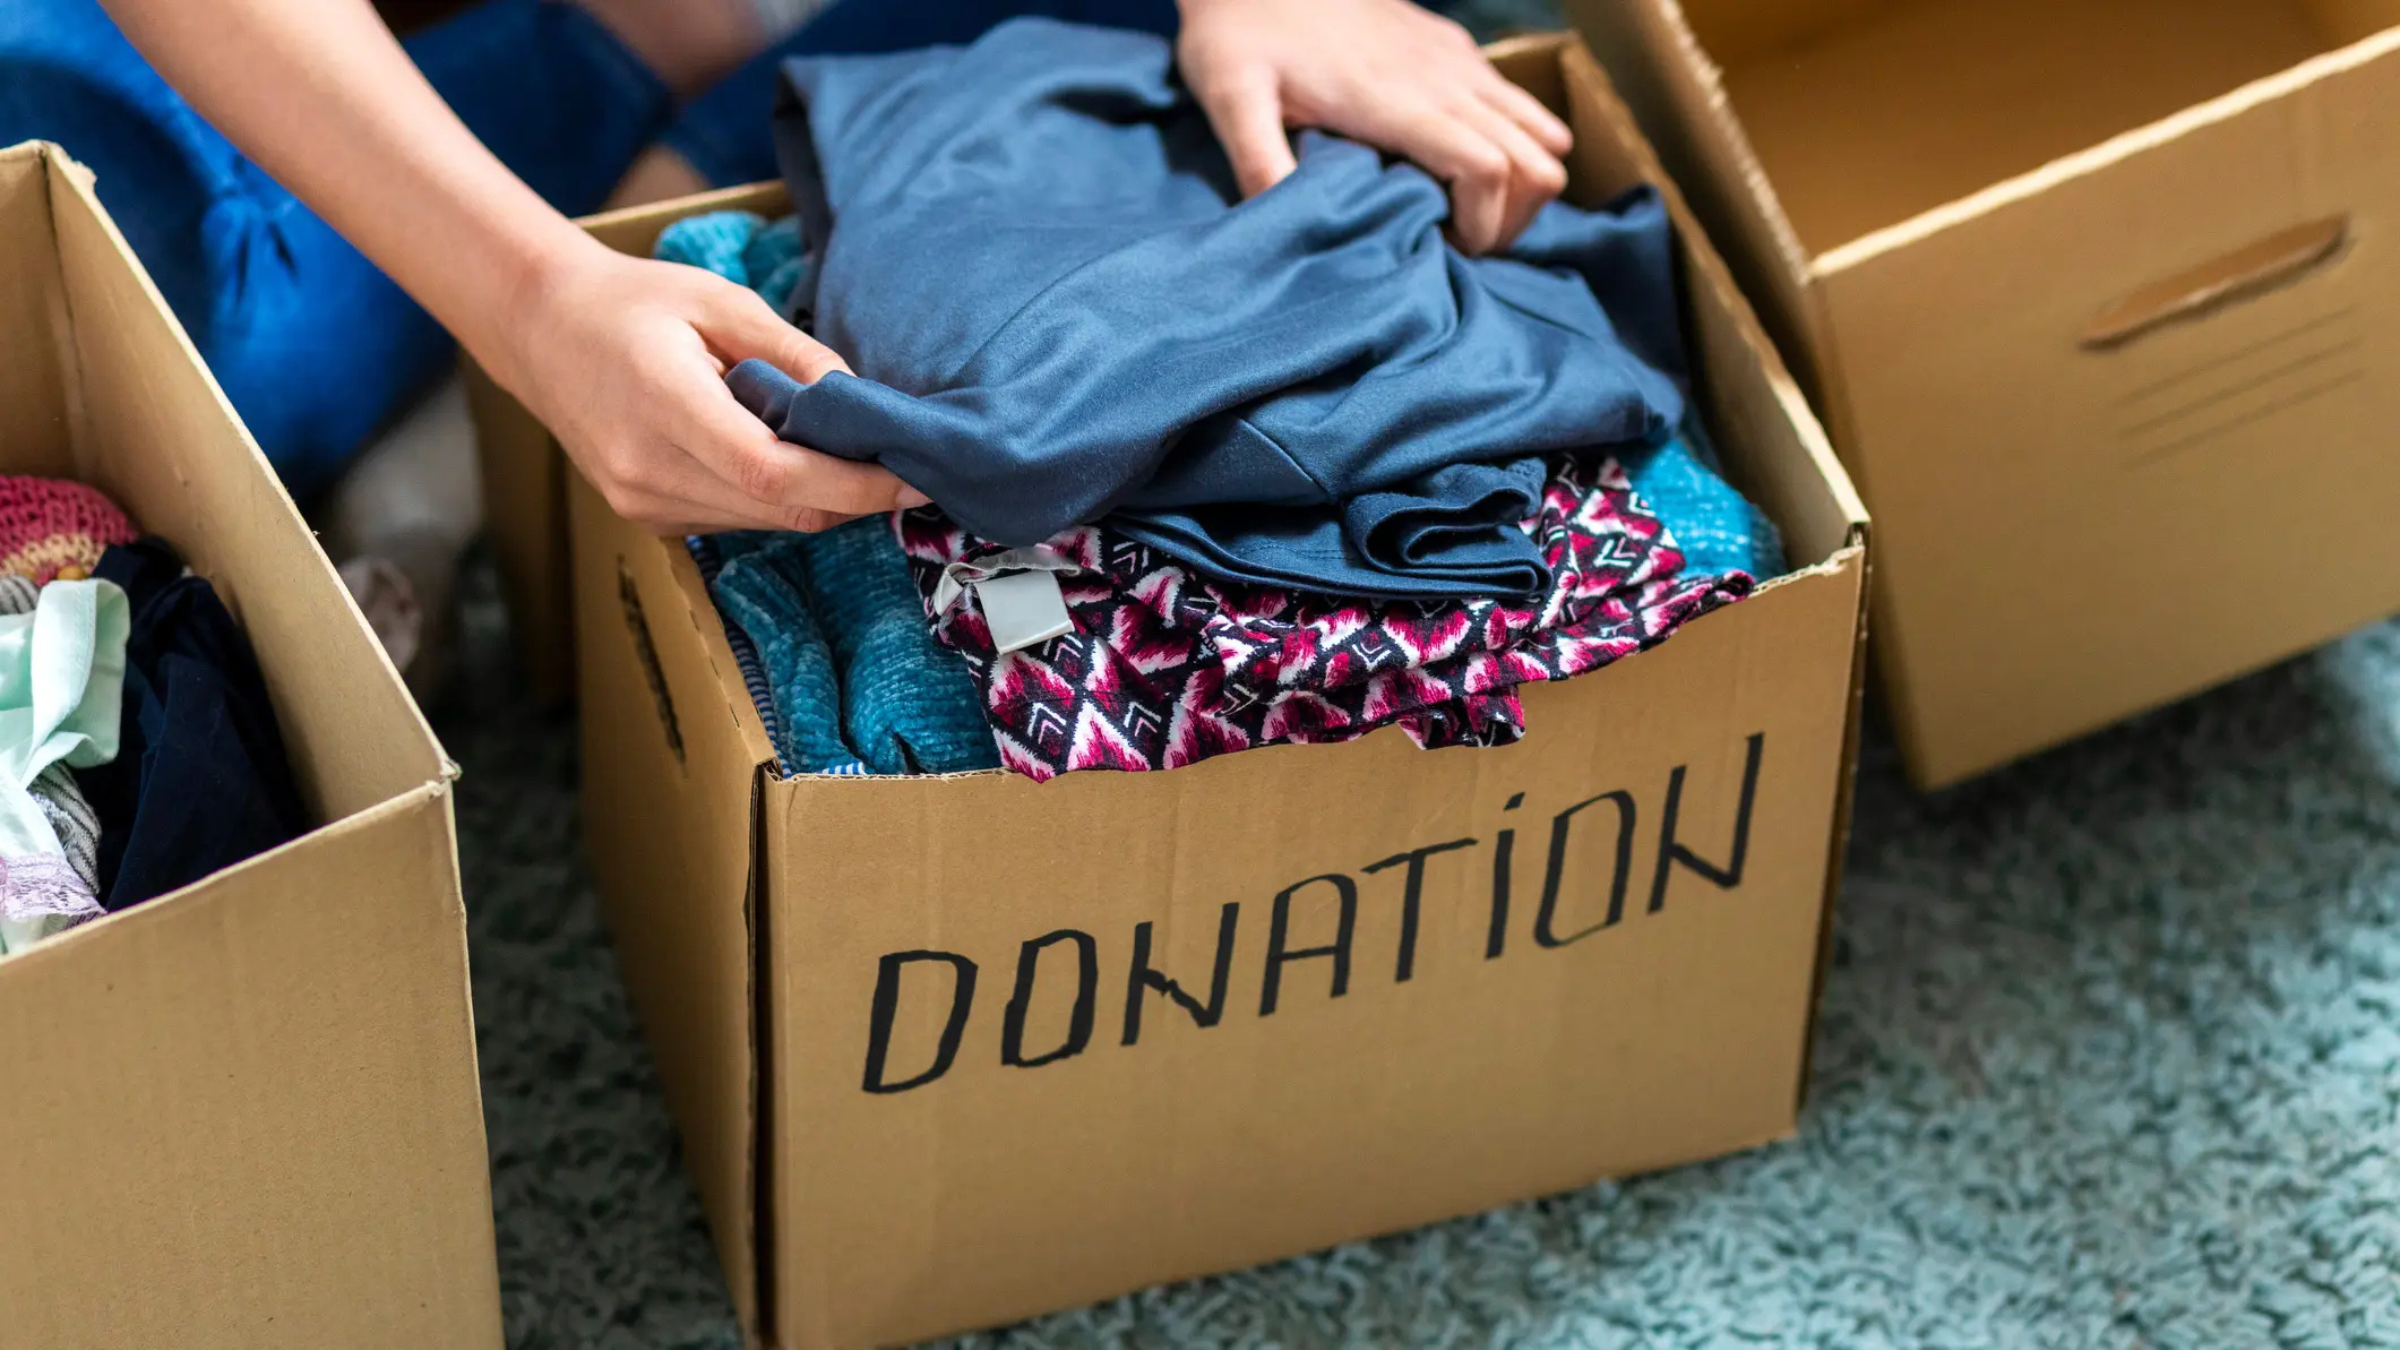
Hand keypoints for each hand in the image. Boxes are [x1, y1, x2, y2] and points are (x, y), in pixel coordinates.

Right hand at [489, 239, 925, 534]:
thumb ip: (792, 354)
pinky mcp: (646, 515)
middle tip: (906, 468)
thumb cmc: (632, 302)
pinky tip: (787, 459)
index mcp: (664, 405)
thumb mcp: (719, 301)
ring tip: (853, 457)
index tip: (912, 476)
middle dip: (853, 496)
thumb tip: (863, 400)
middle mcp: (647, 469)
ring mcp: (642, 501)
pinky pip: (736, 519)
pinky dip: (776, 497)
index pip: (775, 471)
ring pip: (764, 521)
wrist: (539, 328)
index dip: (854, 484)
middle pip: (779, 507)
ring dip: (819, 498)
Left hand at [1176, 0, 1571, 253]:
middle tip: (1459, 245)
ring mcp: (1459, 61)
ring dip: (1522, 186)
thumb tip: (1281, 228)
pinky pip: (1522, 108)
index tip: (1445, 249)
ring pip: (1544, 135)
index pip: (1488, 170)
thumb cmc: (1242, 33)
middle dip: (1509, 220)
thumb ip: (1259, 163)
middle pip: (1535, 163)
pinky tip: (1462, 168)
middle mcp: (1445, 79)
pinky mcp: (1456, 49)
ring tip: (1469, 213)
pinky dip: (1517, 148)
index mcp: (1398, 101)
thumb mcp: (1232, 100)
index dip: (1483, 225)